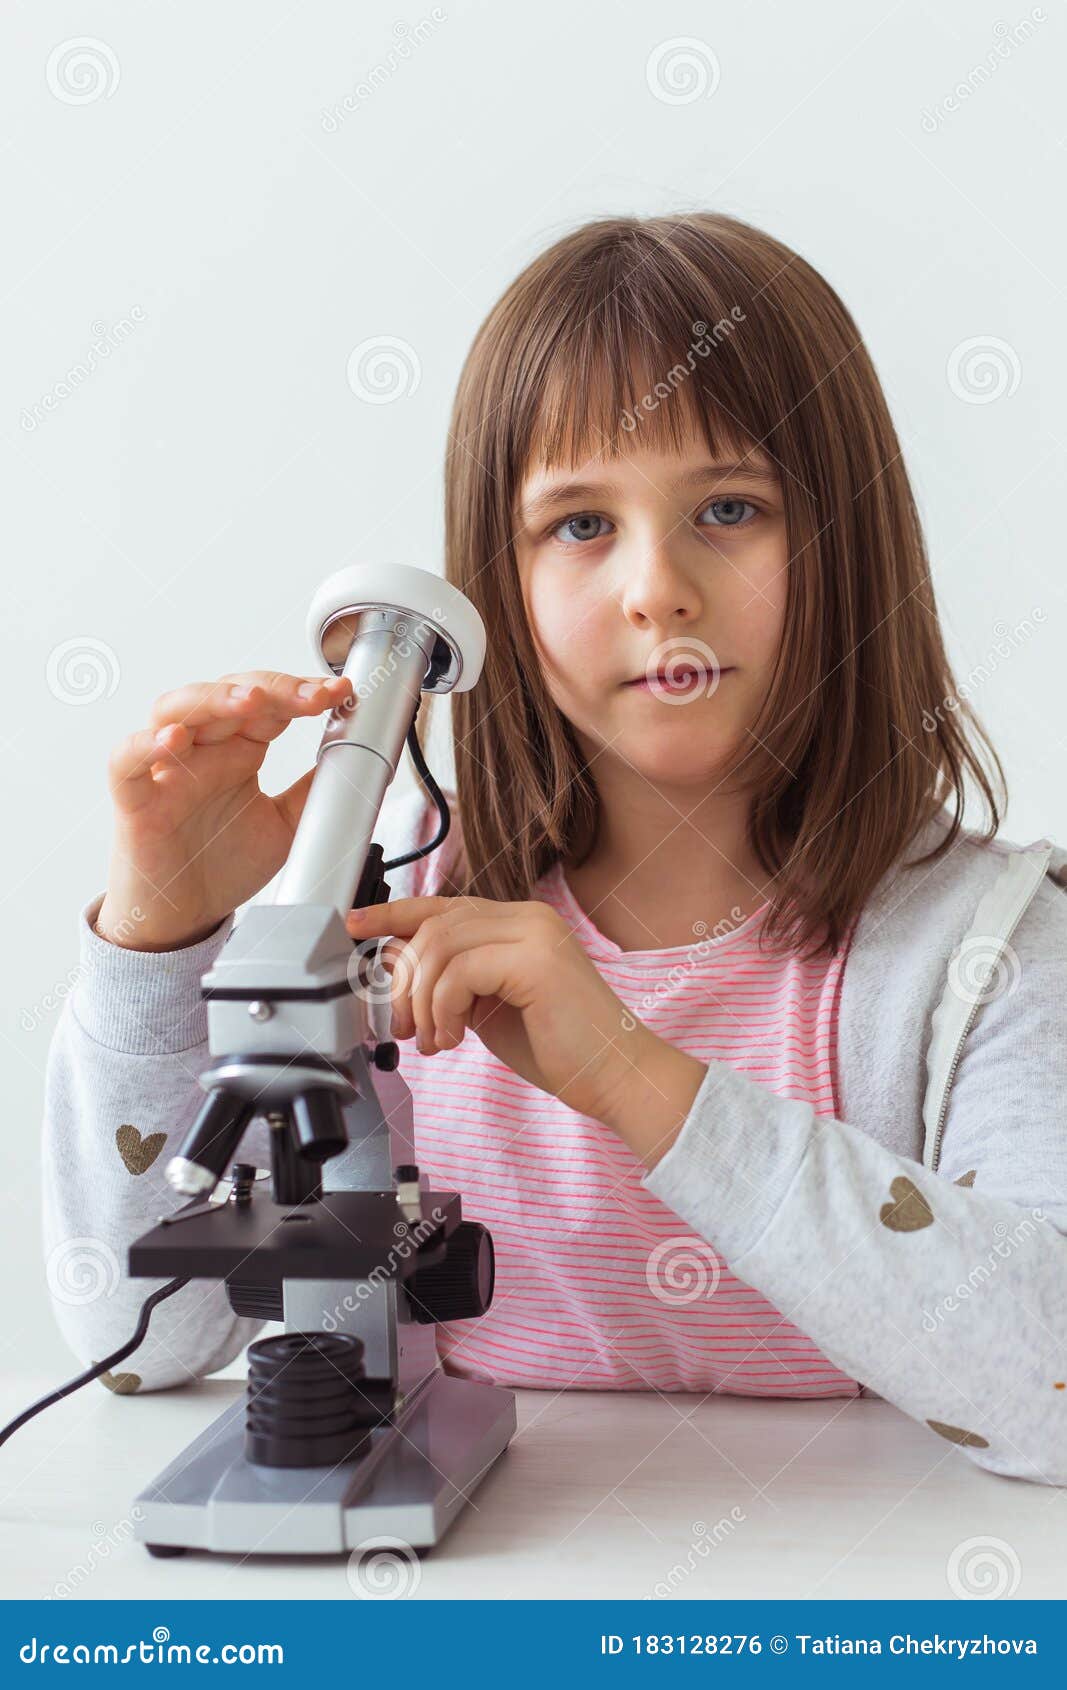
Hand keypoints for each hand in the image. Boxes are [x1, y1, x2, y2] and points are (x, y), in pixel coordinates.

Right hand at [96, 670, 354, 949]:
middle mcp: (204, 750)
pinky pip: (126, 761)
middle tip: (310, 696)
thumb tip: (353, 762)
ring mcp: (166, 769)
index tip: (341, 692)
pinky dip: (144, 745)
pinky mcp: (135, 799)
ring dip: (212, 699)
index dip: (303, 692)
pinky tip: (172, 740)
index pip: (270, 704)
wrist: (185, 917)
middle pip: (228, 694)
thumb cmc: (224, 865)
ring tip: (249, 701)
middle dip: (271, 688)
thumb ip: (313, 793)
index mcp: (240, 750)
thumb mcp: (286, 827)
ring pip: (175, 709)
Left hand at [346, 893, 659, 1126]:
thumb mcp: (485, 1008)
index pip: (442, 906)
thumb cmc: (559, 1048)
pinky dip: (443, 1009)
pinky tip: (457, 1039)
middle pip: (433, 927)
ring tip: (436, 1041)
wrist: (616, 1077)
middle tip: (404, 1028)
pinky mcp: (536, 959)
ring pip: (439, 948)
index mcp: (518, 922)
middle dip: (403, 981)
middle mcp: (527, 917)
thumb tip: (391, 964)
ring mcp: (534, 933)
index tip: (354, 926)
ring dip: (421, 1002)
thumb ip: (447, 982)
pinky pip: (459, 973)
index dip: (392, 914)